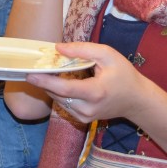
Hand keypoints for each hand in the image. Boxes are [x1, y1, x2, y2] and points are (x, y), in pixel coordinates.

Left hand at [23, 41, 149, 123]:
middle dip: (45, 81)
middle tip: (35, 67)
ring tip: (49, 72)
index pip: (65, 89)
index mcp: (96, 92)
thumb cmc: (124, 74)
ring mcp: (85, 116)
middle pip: (58, 95)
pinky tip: (63, 82)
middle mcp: (88, 108)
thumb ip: (82, 49)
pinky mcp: (83, 119)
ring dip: (52, 86)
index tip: (30, 74)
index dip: (45, 82)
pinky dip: (60, 93)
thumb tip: (58, 48)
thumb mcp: (108, 54)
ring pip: (58, 100)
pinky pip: (64, 104)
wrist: (136, 100)